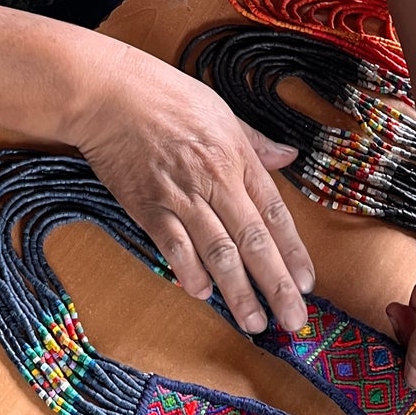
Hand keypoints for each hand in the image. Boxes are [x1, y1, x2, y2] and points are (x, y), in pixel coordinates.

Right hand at [65, 38, 315, 333]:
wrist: (109, 94)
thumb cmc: (164, 95)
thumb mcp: (220, 110)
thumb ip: (255, 141)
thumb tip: (288, 155)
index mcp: (237, 156)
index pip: (275, 213)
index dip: (293, 252)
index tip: (306, 283)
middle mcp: (215, 179)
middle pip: (253, 240)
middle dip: (276, 284)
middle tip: (292, 319)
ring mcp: (181, 195)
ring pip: (218, 252)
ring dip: (238, 291)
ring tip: (253, 321)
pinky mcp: (148, 206)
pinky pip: (174, 246)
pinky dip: (188, 271)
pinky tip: (201, 293)